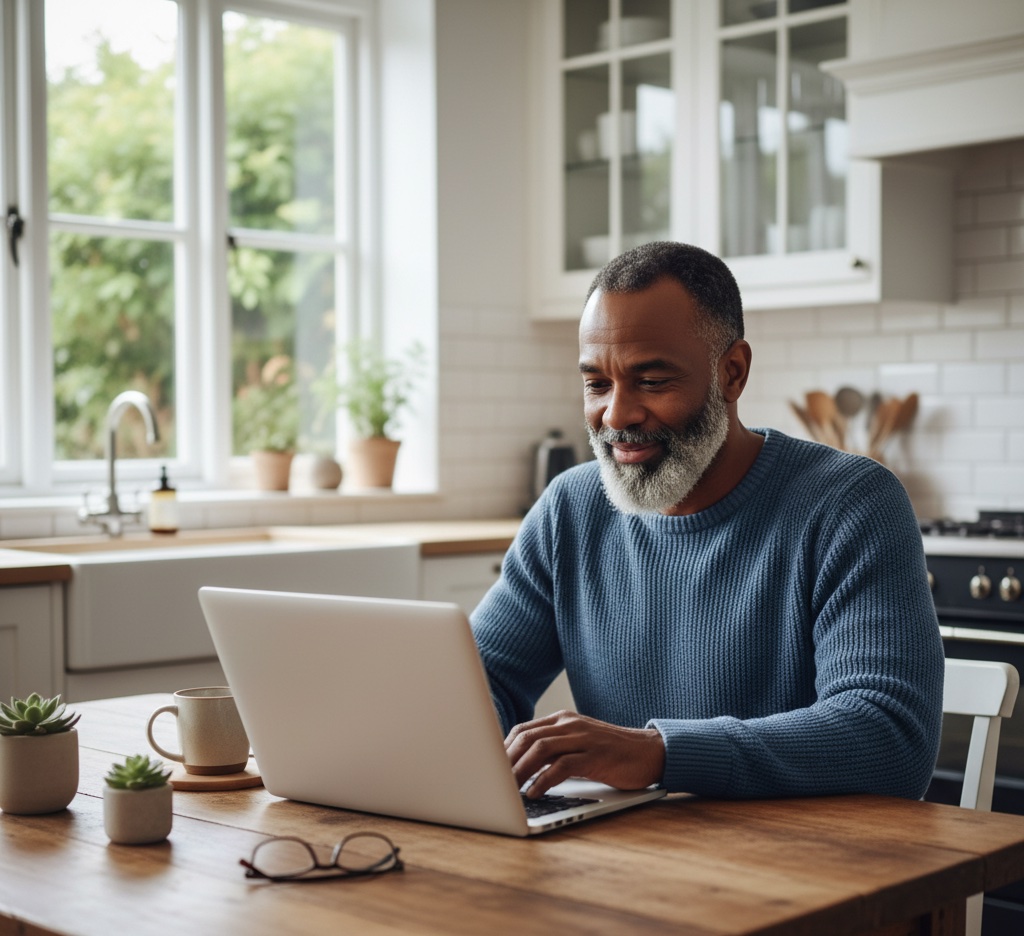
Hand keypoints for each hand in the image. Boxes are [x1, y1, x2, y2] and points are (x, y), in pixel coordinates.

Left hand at [505, 710, 664, 797]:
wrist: (650, 752)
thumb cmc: (612, 754)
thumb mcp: (579, 745)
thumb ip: (555, 750)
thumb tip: (522, 769)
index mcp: (563, 720)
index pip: (523, 730)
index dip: (503, 749)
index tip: (489, 769)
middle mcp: (570, 724)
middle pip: (527, 738)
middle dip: (506, 761)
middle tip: (492, 783)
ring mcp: (583, 738)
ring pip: (541, 749)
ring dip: (520, 771)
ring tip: (507, 790)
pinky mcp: (595, 755)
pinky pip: (563, 765)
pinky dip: (544, 780)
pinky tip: (534, 793)